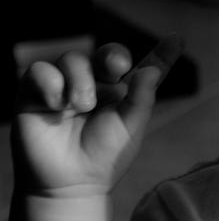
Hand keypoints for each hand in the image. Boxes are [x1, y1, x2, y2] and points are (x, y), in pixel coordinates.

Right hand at [11, 35, 182, 201]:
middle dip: (113, 55)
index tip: (177, 40)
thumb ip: (142, 97)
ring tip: (82, 107)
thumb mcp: (130, 127)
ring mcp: (66, 86)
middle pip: (106, 53)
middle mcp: (97, 84)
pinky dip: (50, 82)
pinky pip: (39, 70)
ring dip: (80, 79)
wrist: (70, 183)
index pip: (144, 66)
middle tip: (118, 67)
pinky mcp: (36, 94)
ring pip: (72, 58)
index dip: (162, 52)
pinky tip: (57, 104)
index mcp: (123, 92)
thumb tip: (152, 70)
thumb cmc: (103, 156)